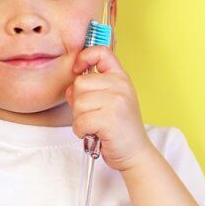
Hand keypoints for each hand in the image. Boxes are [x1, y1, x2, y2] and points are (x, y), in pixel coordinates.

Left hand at [65, 46, 153, 170]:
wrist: (135, 153)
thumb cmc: (118, 128)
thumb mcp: (108, 102)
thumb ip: (89, 90)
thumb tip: (70, 89)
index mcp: (120, 78)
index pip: (102, 52)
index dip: (84, 57)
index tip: (78, 70)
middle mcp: (121, 86)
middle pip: (80, 83)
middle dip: (79, 102)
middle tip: (92, 114)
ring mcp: (117, 101)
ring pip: (78, 103)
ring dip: (80, 119)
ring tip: (95, 125)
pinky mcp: (110, 119)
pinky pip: (80, 121)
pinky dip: (81, 131)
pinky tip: (93, 133)